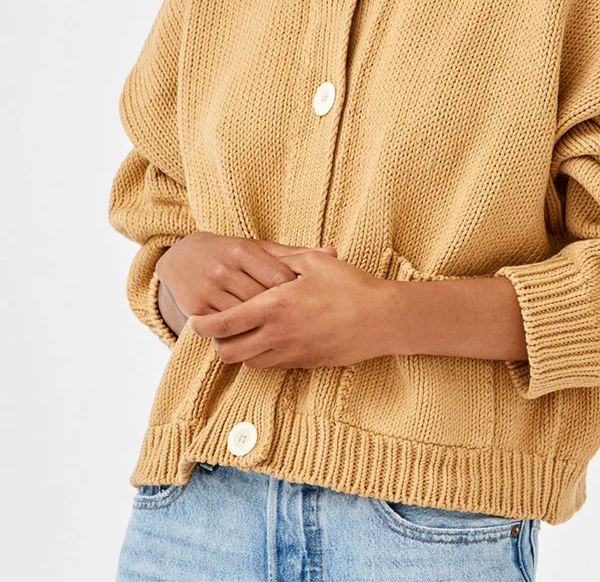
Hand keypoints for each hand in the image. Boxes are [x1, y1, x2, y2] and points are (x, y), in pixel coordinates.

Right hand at [155, 233, 336, 331]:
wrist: (183, 257)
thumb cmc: (233, 254)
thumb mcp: (260, 248)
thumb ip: (295, 253)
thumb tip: (334, 251)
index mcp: (243, 250)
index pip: (278, 276)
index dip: (296, 293)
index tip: (310, 304)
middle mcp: (225, 268)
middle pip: (262, 299)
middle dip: (283, 314)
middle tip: (303, 326)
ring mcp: (209, 289)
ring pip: (244, 318)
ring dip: (264, 330)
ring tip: (287, 337)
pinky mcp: (196, 308)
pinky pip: (225, 329)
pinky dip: (243, 337)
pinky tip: (261, 342)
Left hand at [187, 249, 392, 368]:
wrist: (381, 319)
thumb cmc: (350, 286)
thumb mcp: (313, 262)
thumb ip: (281, 259)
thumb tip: (259, 255)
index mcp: (274, 307)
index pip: (223, 324)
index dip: (203, 325)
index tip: (195, 320)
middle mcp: (278, 335)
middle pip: (228, 352)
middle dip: (216, 343)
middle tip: (218, 328)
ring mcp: (292, 354)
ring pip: (249, 363)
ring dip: (240, 351)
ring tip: (243, 333)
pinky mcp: (306, 364)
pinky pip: (273, 366)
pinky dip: (262, 355)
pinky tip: (271, 339)